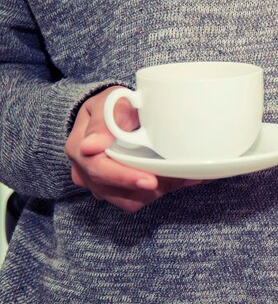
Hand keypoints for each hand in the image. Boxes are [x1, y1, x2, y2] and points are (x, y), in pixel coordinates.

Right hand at [65, 86, 205, 212]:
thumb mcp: (110, 103)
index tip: (149, 180)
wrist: (114, 115)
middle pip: (112, 190)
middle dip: (143, 188)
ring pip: (125, 200)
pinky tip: (167, 179)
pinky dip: (152, 192)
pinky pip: (134, 201)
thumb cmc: (112, 107)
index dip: (124, 177)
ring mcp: (97, 184)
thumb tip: (91, 146)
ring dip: (150, 192)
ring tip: (173, 177)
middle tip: (169, 182)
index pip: (98, 169)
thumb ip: (103, 121)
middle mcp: (84, 171)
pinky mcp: (113, 192)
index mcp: (78, 148)